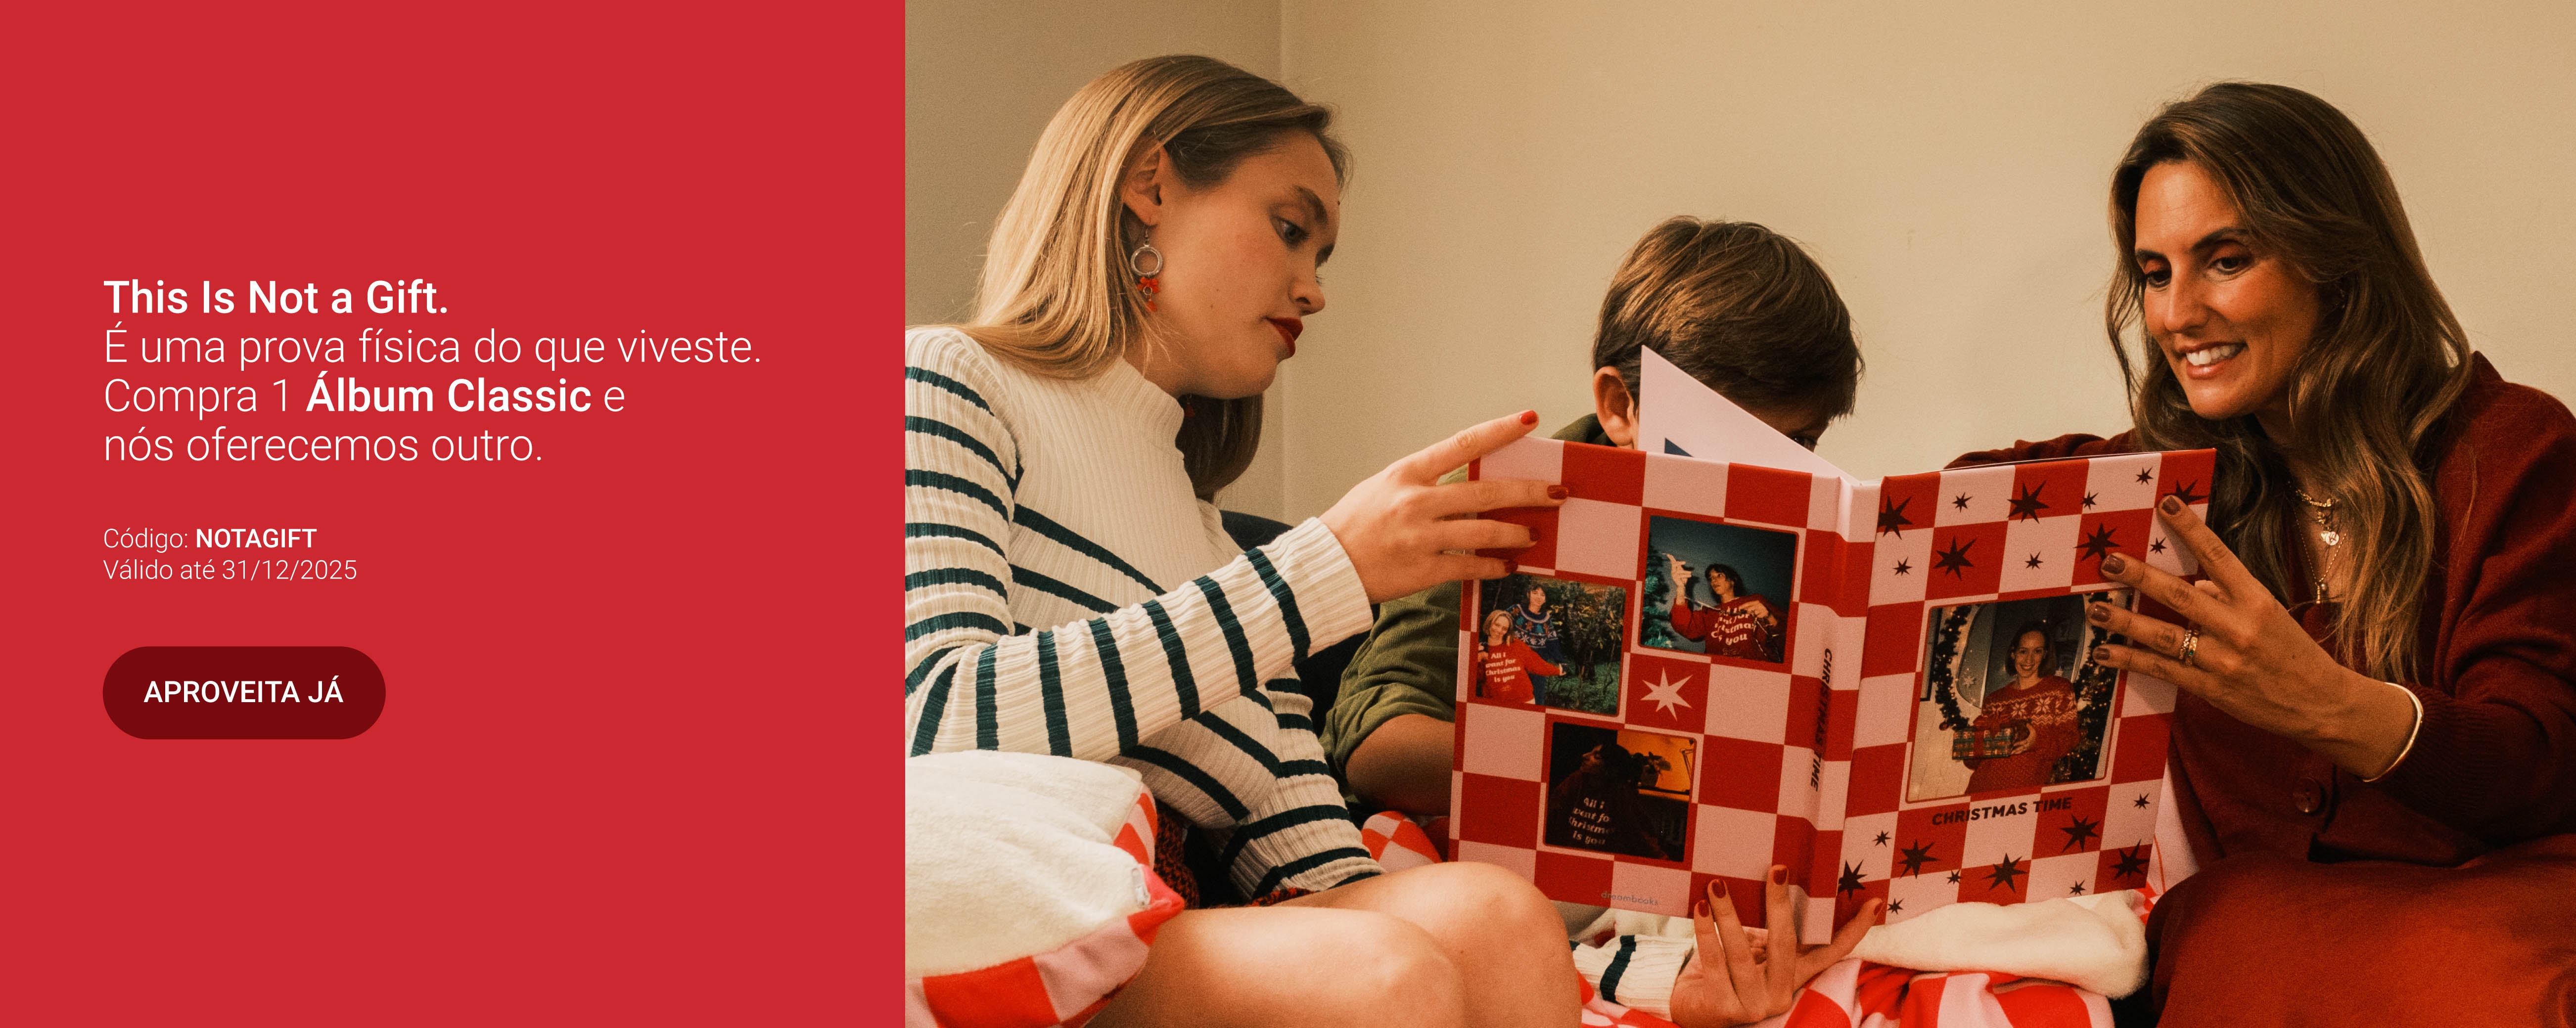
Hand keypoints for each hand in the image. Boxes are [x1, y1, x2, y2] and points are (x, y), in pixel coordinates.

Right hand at [1320, 410, 1566, 603]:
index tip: (1530, 420)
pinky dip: (1493, 565)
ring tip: (1533, 533)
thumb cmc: (1355, 523)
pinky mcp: (1423, 570)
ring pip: (1484, 531)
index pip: (1463, 444)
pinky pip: (1469, 566)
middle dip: (1528, 491)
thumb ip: (1425, 481)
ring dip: (1516, 531)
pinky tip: (1507, 564)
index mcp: (1407, 473)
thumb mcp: (1385, 486)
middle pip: (1485, 491)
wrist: (1326, 564)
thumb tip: (1470, 479)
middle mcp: (1416, 502)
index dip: (1500, 431)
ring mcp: (1421, 537)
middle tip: (1557, 492)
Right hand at [1664, 552, 1689, 580]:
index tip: (1668, 554)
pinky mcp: (1675, 578)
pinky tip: (1690, 575)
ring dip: (1686, 572)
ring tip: (1691, 573)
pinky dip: (1686, 575)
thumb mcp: (1683, 572)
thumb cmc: (1683, 579)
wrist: (1682, 587)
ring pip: (1679, 571)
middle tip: (1685, 562)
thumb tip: (1681, 563)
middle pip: (1674, 564)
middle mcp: (1673, 571)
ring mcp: (1673, 575)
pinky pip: (1681, 575)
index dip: (1671, 558)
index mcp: (1674, 569)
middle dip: (1679, 563)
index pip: (1672, 563)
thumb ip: (1681, 568)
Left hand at [1669, 868, 1875, 1027]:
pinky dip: (1705, 933)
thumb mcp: (1754, 952)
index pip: (1829, 954)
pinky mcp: (1724, 1007)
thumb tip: (1776, 879)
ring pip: (1742, 954)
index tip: (1873, 903)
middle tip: (1777, 869)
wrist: (1692, 1010)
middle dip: (1780, 905)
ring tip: (1717, 884)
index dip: (1852, 931)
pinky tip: (1699, 908)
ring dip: (1728, 915)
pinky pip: (1714, 963)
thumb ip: (1767, 931)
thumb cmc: (1725, 971)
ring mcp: (1753, 1004)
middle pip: (1786, 946)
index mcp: (1793, 978)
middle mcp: (1779, 994)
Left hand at [2090, 496, 2415, 776]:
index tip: (2166, 504)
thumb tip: (2197, 583)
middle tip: (2109, 562)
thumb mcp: (2270, 616)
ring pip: (2163, 635)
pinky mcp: (2211, 687)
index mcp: (2257, 601)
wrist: (2322, 704)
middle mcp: (2238, 626)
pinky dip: (2130, 660)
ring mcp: (2222, 659)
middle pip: (2181, 595)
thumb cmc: (2295, 655)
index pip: (2219, 556)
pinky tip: (2105, 652)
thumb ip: (2231, 596)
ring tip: (2094, 609)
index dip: (2191, 529)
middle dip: (2141, 576)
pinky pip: (2162, 669)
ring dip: (2124, 620)